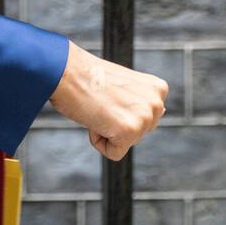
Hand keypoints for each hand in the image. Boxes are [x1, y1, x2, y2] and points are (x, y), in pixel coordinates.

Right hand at [48, 41, 168, 159]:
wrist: (66, 71)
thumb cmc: (89, 77)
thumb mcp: (126, 85)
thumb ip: (144, 100)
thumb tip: (160, 112)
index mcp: (157, 89)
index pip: (144, 120)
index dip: (121, 112)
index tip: (109, 96)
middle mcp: (156, 102)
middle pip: (137, 134)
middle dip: (117, 124)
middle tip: (102, 103)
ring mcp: (145, 117)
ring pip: (125, 144)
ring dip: (106, 131)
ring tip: (98, 108)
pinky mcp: (130, 131)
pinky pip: (113, 153)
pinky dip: (98, 141)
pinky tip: (95, 118)